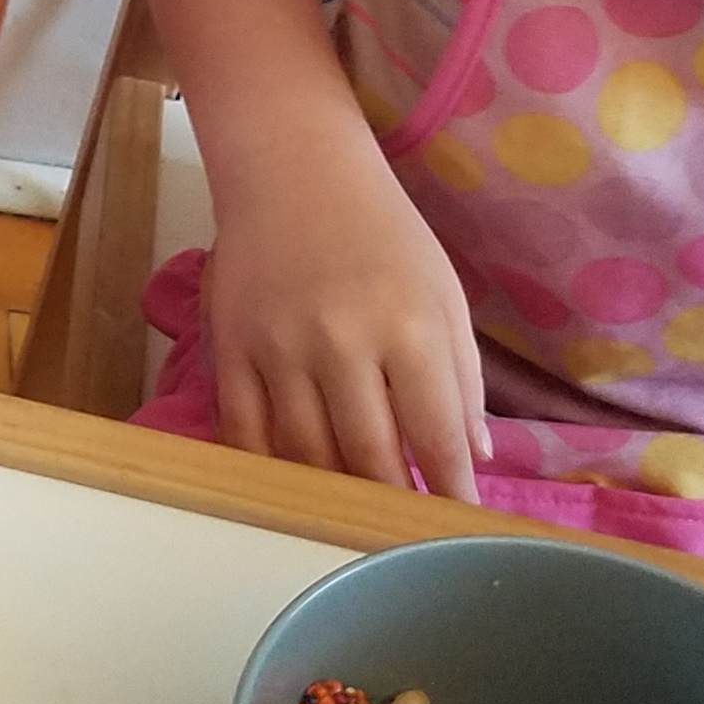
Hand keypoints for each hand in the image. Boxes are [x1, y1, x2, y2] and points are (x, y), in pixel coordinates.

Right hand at [201, 138, 490, 496]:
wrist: (293, 172)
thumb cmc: (383, 233)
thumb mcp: (443, 293)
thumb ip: (461, 377)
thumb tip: (473, 459)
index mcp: (407, 326)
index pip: (433, 434)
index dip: (448, 489)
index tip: (456, 523)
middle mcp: (341, 342)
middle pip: (368, 455)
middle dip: (392, 501)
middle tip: (404, 531)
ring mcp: (277, 348)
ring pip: (305, 453)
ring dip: (334, 492)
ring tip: (355, 510)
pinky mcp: (230, 348)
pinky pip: (244, 431)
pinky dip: (270, 468)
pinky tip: (291, 484)